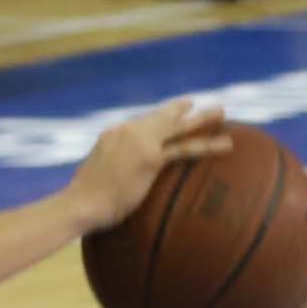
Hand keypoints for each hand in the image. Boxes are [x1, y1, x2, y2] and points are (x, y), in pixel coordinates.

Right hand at [67, 100, 229, 230]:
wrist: (80, 203)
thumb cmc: (83, 202)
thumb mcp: (96, 177)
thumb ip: (110, 171)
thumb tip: (115, 184)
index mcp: (113, 135)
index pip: (141, 122)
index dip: (158, 117)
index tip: (170, 111)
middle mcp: (127, 131)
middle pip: (160, 117)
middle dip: (180, 109)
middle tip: (195, 104)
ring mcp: (140, 142)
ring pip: (177, 127)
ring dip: (202, 119)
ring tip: (221, 112)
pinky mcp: (150, 158)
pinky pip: (185, 149)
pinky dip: (207, 146)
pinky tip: (226, 145)